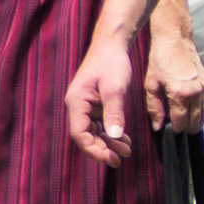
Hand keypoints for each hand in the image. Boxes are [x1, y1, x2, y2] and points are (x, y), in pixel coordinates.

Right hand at [64, 26, 139, 164]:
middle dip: (103, 149)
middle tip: (122, 158)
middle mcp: (77, 106)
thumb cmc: (112, 62)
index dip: (94, 150)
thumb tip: (114, 136)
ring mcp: (85, 106)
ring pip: (94, 132)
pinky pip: (100, 125)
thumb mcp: (115, 88)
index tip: (112, 158)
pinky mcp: (94, 105)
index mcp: (76, 103)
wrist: (112, 45)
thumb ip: (114, 112)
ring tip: (127, 150)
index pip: (80, 135)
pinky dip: (111, 133)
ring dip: (109, 143)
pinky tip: (124, 139)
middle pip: (85, 137)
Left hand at [145, 24, 203, 133]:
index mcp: (180, 94)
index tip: (170, 130)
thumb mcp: (151, 85)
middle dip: (187, 129)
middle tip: (179, 130)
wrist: (175, 40)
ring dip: (197, 122)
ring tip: (189, 127)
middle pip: (195, 121)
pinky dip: (203, 111)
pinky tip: (196, 114)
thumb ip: (155, 108)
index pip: (181, 122)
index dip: (175, 129)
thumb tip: (158, 126)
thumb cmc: (160, 60)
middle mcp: (195, 93)